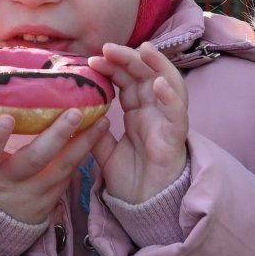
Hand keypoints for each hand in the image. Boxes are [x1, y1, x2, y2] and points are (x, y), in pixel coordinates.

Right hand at [0, 108, 107, 225]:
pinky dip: (85, 155)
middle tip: (74, 112)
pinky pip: (70, 176)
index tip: (7, 118)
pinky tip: (100, 134)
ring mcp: (33, 194)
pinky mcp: (51, 200)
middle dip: (55, 136)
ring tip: (102, 120)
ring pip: (61, 169)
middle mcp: (9, 183)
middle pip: (34, 161)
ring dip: (83, 144)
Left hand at [87, 43, 187, 204]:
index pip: (127, 80)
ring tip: (143, 50)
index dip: (113, 66)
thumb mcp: (105, 151)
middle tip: (107, 48)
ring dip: (156, 65)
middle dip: (128, 58)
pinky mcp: (176, 138)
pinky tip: (159, 83)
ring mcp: (166, 122)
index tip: (91, 60)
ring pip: (167, 84)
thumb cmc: (131, 178)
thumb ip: (95, 131)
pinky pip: (178, 113)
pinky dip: (171, 96)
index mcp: (138, 111)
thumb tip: (77, 113)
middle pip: (145, 75)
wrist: (145, 207)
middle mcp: (154, 111)